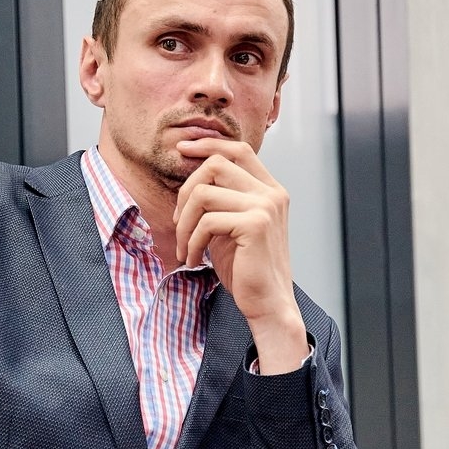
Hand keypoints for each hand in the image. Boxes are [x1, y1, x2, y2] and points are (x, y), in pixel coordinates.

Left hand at [172, 137, 307, 372]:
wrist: (267, 304)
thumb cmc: (245, 269)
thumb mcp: (230, 227)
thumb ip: (220, 200)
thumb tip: (190, 177)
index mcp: (269, 190)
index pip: (238, 150)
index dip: (208, 144)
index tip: (182, 148)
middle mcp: (271, 194)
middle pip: (216, 164)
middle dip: (185, 190)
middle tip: (177, 222)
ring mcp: (266, 207)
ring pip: (203, 193)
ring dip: (183, 223)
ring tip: (183, 246)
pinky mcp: (255, 225)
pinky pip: (206, 221)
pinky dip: (190, 242)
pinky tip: (192, 259)